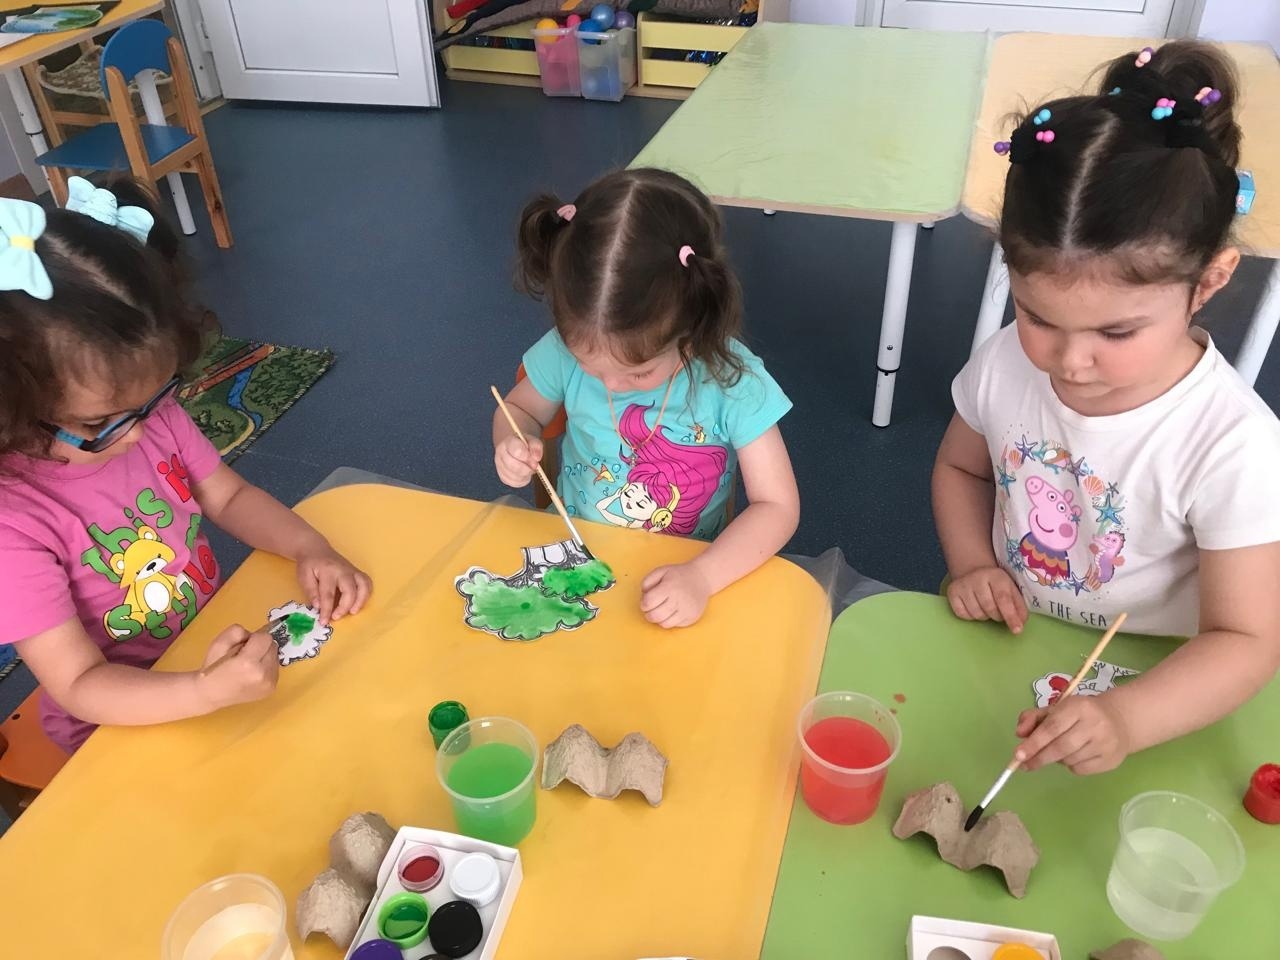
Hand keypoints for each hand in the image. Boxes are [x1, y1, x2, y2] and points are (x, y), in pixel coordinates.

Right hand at [197, 625, 278, 708]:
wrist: (210, 694)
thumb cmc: (213, 669)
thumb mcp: (218, 643)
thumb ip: (237, 631)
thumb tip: (253, 635)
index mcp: (248, 663)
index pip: (265, 638)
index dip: (254, 638)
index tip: (242, 646)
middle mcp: (263, 675)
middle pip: (273, 646)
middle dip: (260, 646)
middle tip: (244, 655)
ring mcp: (269, 684)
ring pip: (275, 657)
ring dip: (264, 656)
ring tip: (248, 665)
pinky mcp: (272, 689)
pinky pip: (275, 668)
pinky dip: (266, 667)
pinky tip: (252, 673)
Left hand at [296, 546, 371, 623]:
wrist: (316, 549)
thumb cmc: (309, 564)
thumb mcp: (303, 576)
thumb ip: (311, 591)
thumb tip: (318, 607)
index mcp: (328, 571)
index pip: (328, 594)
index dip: (326, 610)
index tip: (323, 622)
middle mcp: (343, 570)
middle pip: (350, 590)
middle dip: (345, 607)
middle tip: (336, 617)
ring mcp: (352, 570)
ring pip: (364, 586)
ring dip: (361, 601)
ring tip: (352, 612)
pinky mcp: (357, 572)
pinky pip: (367, 583)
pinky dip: (366, 594)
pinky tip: (358, 603)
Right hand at [495, 435, 542, 487]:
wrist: (513, 448)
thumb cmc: (524, 445)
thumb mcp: (532, 440)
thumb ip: (536, 446)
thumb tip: (536, 458)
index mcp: (507, 442)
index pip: (517, 451)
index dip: (528, 458)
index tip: (535, 460)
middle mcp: (500, 454)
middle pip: (514, 466)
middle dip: (527, 469)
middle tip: (534, 467)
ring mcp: (499, 466)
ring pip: (514, 476)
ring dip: (525, 475)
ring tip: (529, 468)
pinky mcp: (502, 477)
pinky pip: (514, 483)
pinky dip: (522, 480)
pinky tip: (524, 474)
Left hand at [640, 562, 712, 627]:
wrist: (701, 578)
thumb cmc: (678, 575)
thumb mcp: (661, 571)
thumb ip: (647, 581)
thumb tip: (643, 596)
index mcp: (669, 587)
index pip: (648, 603)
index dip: (643, 604)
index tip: (646, 601)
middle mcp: (678, 600)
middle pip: (655, 616)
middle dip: (648, 614)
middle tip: (651, 609)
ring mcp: (686, 611)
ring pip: (664, 624)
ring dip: (658, 619)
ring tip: (661, 610)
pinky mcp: (691, 618)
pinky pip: (674, 625)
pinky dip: (670, 620)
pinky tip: (672, 612)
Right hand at [947, 566, 1027, 632]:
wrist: (973, 571)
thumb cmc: (996, 584)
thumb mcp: (1011, 590)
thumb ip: (1019, 607)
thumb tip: (1020, 624)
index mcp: (996, 576)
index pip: (1003, 599)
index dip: (1011, 616)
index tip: (1017, 630)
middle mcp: (977, 578)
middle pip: (989, 608)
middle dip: (997, 616)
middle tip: (999, 613)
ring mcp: (962, 585)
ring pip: (976, 614)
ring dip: (984, 616)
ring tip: (986, 608)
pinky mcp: (952, 592)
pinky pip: (962, 614)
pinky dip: (970, 616)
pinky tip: (974, 607)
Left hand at [1015, 694, 1130, 774]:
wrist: (1119, 720)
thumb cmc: (1080, 714)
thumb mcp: (1056, 709)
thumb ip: (1033, 718)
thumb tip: (1019, 734)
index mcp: (1078, 707)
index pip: (1052, 727)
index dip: (1034, 743)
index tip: (1018, 755)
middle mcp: (1094, 724)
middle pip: (1060, 747)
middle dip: (1039, 757)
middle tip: (1025, 765)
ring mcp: (1105, 744)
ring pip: (1069, 760)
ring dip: (1056, 759)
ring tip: (1059, 750)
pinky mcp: (1111, 760)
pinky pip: (1080, 769)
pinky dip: (1070, 766)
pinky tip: (1074, 755)